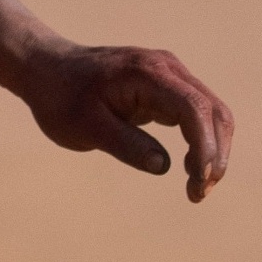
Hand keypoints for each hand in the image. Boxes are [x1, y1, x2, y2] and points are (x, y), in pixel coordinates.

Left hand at [20, 42, 232, 200]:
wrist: (46, 69)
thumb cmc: (60, 98)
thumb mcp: (85, 127)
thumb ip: (125, 144)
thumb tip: (164, 166)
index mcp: (147, 74)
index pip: (193, 108)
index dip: (204, 146)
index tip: (196, 180)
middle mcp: (167, 68)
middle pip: (212, 111)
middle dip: (214, 154)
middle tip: (198, 193)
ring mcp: (169, 75)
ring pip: (211, 113)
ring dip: (212, 150)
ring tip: (195, 188)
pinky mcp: (166, 86)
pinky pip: (196, 113)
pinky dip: (200, 141)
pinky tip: (187, 167)